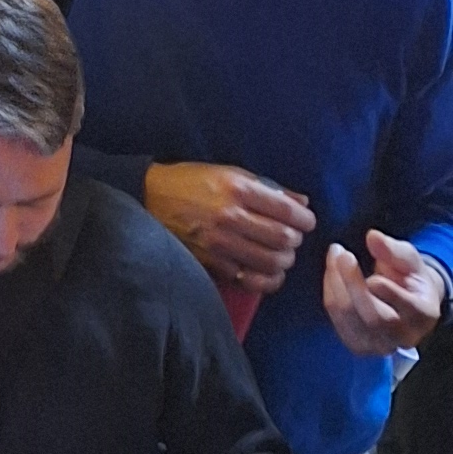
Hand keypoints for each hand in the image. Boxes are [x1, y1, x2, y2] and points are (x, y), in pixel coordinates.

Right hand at [143, 162, 312, 293]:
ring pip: (273, 262)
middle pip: (284, 239)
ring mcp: (221, 243)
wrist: (149, 198)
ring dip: (284, 260)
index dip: (305, 220)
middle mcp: (230, 216)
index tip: (306, 222)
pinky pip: (252, 281)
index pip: (287, 212)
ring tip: (279, 253)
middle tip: (291, 237)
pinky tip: (267, 272)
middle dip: (295, 240)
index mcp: (236, 188)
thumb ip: (267, 188)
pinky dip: (268, 280)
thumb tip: (302, 203)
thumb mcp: (227, 172)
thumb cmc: (191, 182)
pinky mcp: (212, 263)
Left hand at [323, 230, 446, 354]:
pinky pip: (338, 322)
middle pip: (373, 318)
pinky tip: (331, 273)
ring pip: (350, 321)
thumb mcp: (409, 259)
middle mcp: (403, 336)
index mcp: (423, 315)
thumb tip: (373, 238)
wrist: (407, 299)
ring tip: (333, 255)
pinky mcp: (359, 344)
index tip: (357, 257)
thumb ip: (394, 250)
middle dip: (351, 282)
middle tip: (338, 251)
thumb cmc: (410, 277)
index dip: (381, 286)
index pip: (402, 307)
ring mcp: (380, 345)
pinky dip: (330, 294)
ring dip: (334, 284)